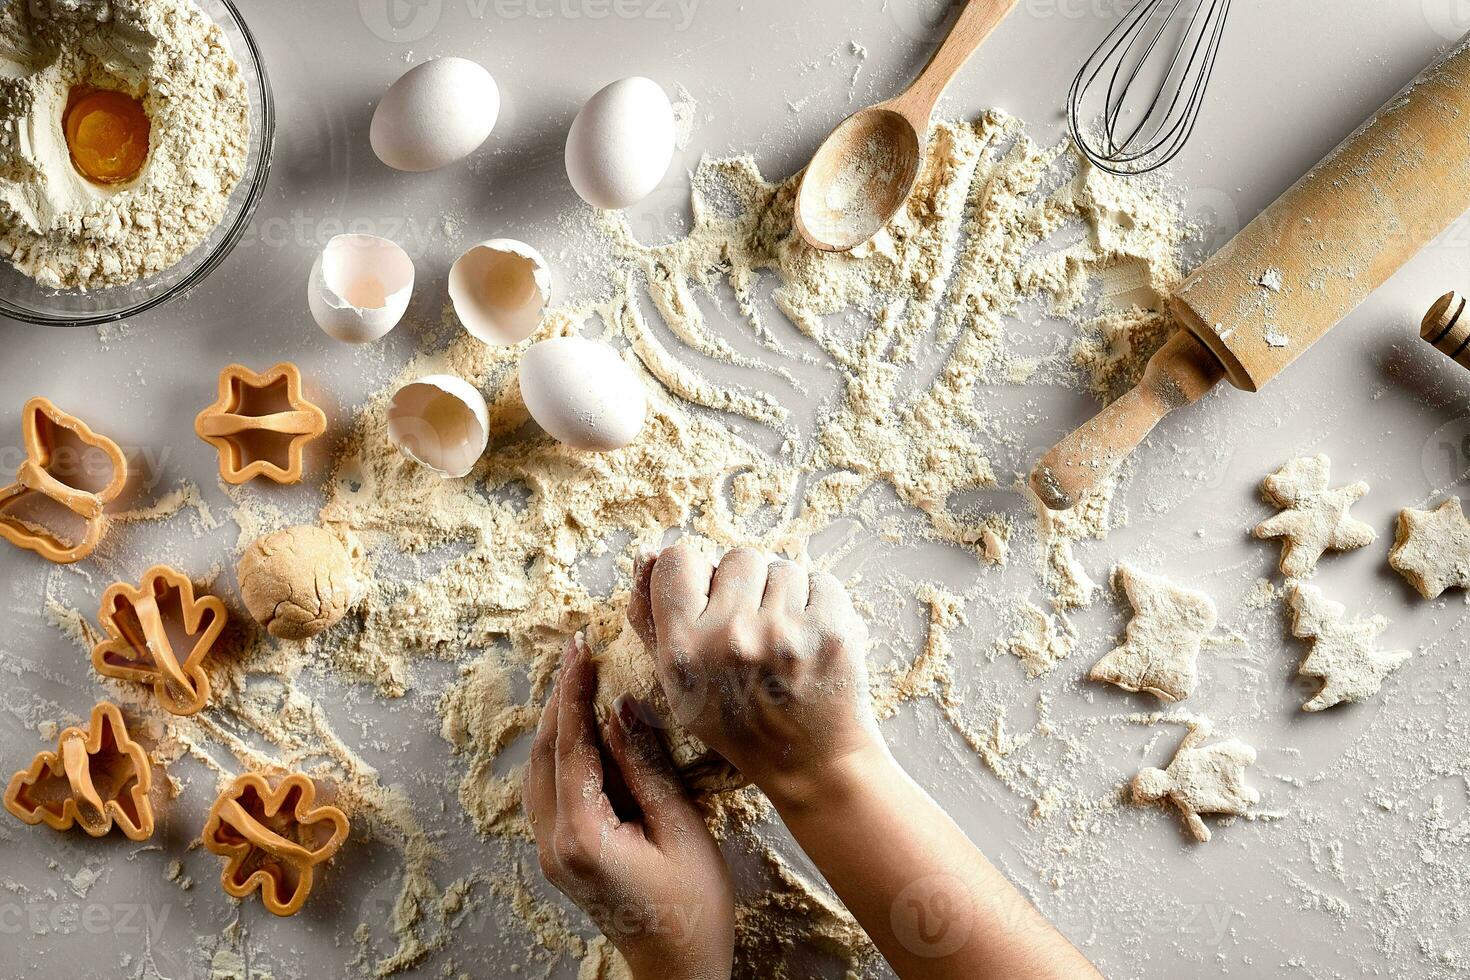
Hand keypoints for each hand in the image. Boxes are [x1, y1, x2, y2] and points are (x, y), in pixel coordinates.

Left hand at [523, 635, 734, 979]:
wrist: (678, 969)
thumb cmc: (694, 906)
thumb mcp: (681, 829)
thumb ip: (647, 767)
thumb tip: (622, 707)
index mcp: (582, 836)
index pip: (570, 746)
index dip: (574, 692)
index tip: (582, 648)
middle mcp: (553, 843)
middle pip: (543, 754)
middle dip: (559, 700)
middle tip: (577, 652)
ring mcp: (551, 852)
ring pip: (539, 771)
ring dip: (557, 724)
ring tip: (579, 681)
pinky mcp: (560, 855)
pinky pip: (548, 791)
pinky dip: (561, 753)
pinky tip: (582, 731)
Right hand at [626, 542, 881, 806]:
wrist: (810, 763)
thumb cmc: (738, 721)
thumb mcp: (676, 683)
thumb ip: (650, 618)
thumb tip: (645, 555)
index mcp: (685, 648)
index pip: (678, 560)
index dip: (697, 576)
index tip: (711, 601)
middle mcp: (731, 636)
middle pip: (737, 558)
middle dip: (746, 587)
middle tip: (753, 631)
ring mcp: (785, 631)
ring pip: (782, 568)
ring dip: (784, 596)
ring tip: (783, 639)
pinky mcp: (831, 629)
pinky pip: (820, 580)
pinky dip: (819, 603)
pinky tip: (810, 640)